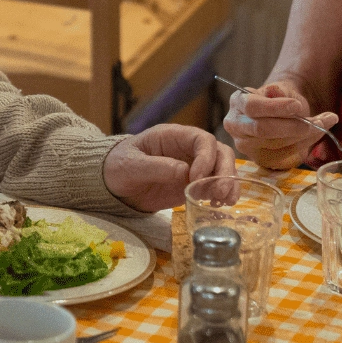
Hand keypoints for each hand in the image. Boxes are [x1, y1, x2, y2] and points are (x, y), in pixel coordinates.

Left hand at [103, 124, 234, 211]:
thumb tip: (184, 171)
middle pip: (219, 152)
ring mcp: (193, 167)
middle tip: (219, 193)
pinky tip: (218, 206)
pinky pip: (214, 186)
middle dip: (224, 171)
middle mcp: (188, 149)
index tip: (196, 178)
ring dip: (227, 184)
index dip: (205, 157)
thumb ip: (156, 167)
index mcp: (173, 136)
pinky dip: (221, 195)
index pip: (201, 139)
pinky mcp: (194, 185)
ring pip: (222, 169)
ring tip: (223, 202)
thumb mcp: (130, 165)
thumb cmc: (118, 166)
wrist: (114, 185)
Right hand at [222, 81, 337, 169]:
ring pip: (275, 144)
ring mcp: (246, 145)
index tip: (297, 106)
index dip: (275, 107)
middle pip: (262, 129)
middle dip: (292, 126)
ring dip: (304, 135)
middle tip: (318, 120)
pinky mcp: (259, 159)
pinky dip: (304, 145)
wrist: (280, 112)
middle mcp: (236, 126)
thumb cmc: (279, 98)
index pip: (252, 107)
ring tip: (324, 122)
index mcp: (237, 102)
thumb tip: (275, 91)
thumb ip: (278, 90)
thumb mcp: (280, 89)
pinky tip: (316, 133)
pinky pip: (283, 156)